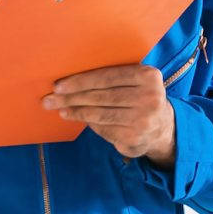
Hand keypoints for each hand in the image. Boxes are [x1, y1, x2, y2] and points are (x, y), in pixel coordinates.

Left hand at [42, 64, 176, 168]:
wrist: (162, 127)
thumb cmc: (139, 98)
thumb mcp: (135, 81)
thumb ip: (112, 77)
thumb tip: (71, 80)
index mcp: (148, 76)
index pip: (107, 77)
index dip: (80, 80)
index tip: (58, 85)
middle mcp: (149, 97)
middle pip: (101, 96)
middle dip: (72, 97)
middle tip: (50, 98)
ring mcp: (143, 119)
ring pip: (100, 113)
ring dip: (75, 110)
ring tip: (58, 108)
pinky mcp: (135, 137)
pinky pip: (103, 128)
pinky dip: (87, 122)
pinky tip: (73, 117)